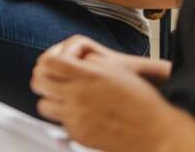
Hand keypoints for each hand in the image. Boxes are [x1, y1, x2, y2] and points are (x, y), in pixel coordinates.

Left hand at [31, 43, 173, 151]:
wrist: (154, 130)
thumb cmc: (140, 99)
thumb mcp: (114, 69)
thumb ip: (87, 62)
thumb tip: (68, 59)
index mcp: (88, 75)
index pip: (50, 62)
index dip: (47, 62)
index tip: (50, 65)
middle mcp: (78, 95)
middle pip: (40, 83)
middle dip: (41, 79)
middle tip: (48, 79)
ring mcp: (76, 117)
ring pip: (44, 105)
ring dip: (49, 99)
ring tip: (61, 97)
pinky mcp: (78, 134)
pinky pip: (59, 123)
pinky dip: (65, 117)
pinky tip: (78, 113)